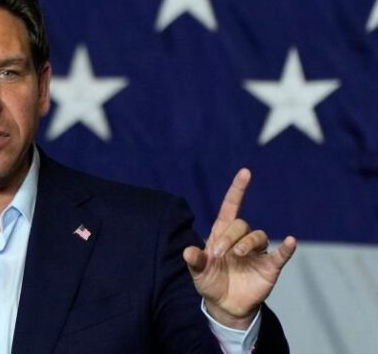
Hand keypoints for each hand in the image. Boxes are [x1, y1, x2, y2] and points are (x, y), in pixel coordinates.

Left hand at [182, 168, 296, 328]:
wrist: (225, 306)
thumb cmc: (211, 282)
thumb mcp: (198, 273)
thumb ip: (195, 261)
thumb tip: (188, 251)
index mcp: (222, 235)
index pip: (231, 207)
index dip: (238, 190)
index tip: (245, 172)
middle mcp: (241, 240)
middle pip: (241, 225)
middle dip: (229, 236)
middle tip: (219, 254)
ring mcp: (257, 253)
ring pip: (258, 236)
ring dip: (247, 243)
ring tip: (238, 255)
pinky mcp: (269, 267)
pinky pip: (281, 255)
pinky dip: (286, 248)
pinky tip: (290, 241)